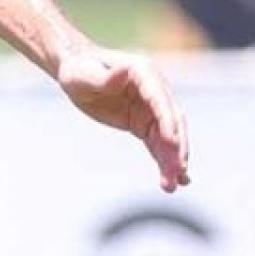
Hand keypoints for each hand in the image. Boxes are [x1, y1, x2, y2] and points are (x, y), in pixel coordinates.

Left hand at [56, 45, 190, 192]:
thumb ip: (105, 78)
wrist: (75, 71)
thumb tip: (124, 71)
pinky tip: (173, 179)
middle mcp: (154, 89)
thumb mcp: (85, 75)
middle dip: (177, 147)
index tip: (173, 143)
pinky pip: (158, 143)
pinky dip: (165, 160)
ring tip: (171, 185)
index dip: (167, 121)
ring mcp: (151, 107)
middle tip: (179, 172)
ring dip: (172, 160)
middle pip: (172, 121)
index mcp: (143, 73)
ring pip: (168, 136)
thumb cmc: (77, 70)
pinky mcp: (143, 122)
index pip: (160, 100)